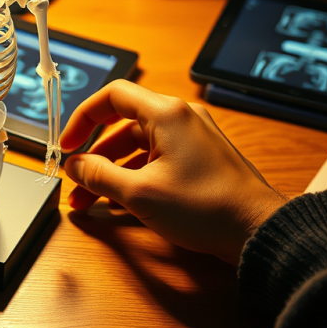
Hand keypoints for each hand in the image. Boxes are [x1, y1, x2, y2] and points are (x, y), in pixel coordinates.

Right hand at [60, 80, 288, 264]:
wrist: (258, 231)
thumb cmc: (206, 207)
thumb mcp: (139, 193)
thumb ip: (99, 175)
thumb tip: (74, 166)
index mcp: (166, 114)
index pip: (112, 96)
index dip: (83, 119)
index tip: (67, 145)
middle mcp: (180, 118)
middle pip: (122, 124)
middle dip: (93, 155)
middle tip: (75, 178)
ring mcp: (192, 138)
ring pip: (138, 145)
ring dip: (111, 170)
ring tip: (90, 200)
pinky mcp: (200, 158)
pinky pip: (156, 158)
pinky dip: (134, 175)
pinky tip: (119, 201)